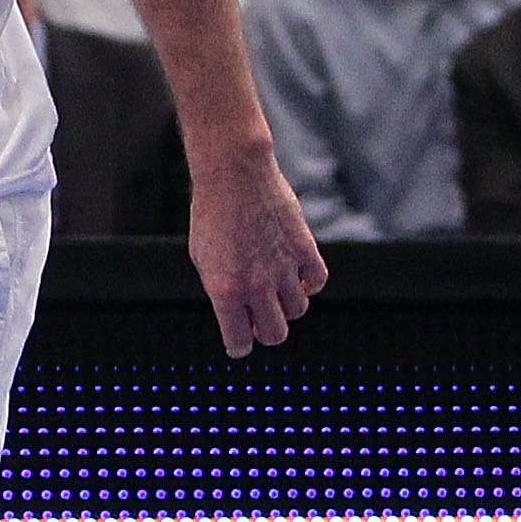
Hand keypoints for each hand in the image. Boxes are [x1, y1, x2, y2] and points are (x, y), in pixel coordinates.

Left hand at [187, 152, 327, 357]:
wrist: (234, 175)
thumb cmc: (211, 215)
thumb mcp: (203, 259)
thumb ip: (222, 290)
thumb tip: (238, 313)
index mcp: (224, 291)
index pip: (239, 341)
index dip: (239, 345)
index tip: (239, 342)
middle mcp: (256, 285)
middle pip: (275, 334)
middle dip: (266, 331)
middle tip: (260, 318)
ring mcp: (283, 268)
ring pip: (297, 310)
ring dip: (287, 305)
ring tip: (275, 288)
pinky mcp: (305, 249)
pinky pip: (317, 282)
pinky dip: (309, 283)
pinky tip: (297, 274)